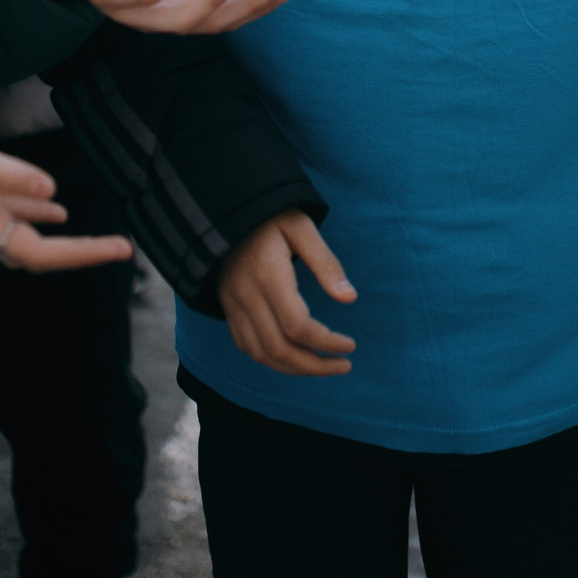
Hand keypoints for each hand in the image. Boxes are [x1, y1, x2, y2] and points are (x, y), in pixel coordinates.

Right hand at [0, 66, 132, 271]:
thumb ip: (6, 174)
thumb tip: (51, 195)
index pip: (36, 252)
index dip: (80, 254)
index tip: (120, 248)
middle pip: (34, 251)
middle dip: (77, 252)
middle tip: (122, 247)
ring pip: (25, 233)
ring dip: (62, 238)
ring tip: (100, 238)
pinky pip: (14, 210)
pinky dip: (39, 213)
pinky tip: (58, 208)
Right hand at [217, 208, 356, 376]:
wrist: (226, 208)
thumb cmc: (271, 215)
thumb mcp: (302, 227)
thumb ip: (325, 263)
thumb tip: (349, 298)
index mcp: (268, 275)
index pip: (297, 326)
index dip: (326, 342)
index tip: (350, 345)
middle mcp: (245, 295)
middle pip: (279, 349)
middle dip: (314, 365)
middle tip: (344, 365)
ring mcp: (232, 304)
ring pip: (261, 354)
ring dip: (294, 369)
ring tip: (323, 367)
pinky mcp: (227, 307)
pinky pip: (246, 345)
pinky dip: (271, 359)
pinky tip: (294, 358)